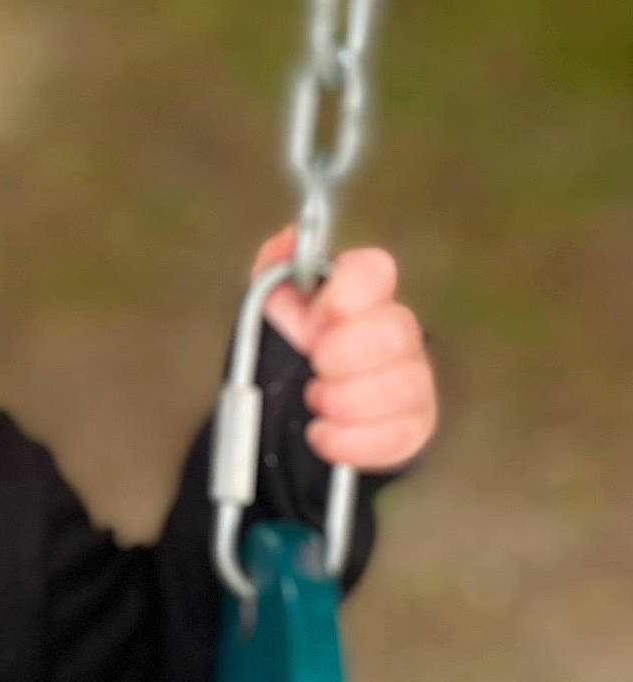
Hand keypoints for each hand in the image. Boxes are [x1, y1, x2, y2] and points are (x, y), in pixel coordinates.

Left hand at [252, 226, 436, 471]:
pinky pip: (398, 435)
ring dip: (346, 399)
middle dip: (343, 355)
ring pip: (403, 385)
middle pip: (397, 330)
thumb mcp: (268, 313)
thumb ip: (273, 273)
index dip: (347, 293)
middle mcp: (397, 333)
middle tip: (313, 368)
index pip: (376, 271)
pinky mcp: (412, 427)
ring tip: (315, 403)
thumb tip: (287, 241)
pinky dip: (351, 440)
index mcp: (360, 296)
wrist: (290, 423)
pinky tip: (322, 435)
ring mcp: (412, 381)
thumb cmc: (286, 358)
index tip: (317, 317)